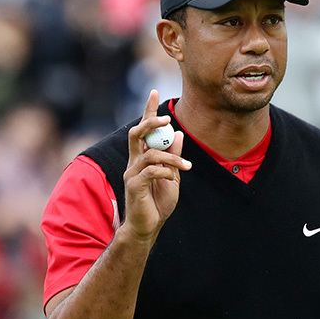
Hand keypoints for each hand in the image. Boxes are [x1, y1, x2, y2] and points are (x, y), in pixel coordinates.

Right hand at [122, 89, 188, 242]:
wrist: (148, 226)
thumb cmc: (158, 203)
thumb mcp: (173, 177)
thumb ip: (173, 157)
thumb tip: (178, 134)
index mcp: (142, 158)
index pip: (143, 130)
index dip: (149, 111)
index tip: (155, 92)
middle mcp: (134, 162)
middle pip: (137, 134)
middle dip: (151, 122)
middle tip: (167, 118)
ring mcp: (132, 173)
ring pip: (151, 154)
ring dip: (172, 158)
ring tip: (186, 168)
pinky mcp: (134, 185)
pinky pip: (151, 171)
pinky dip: (165, 171)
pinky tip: (172, 178)